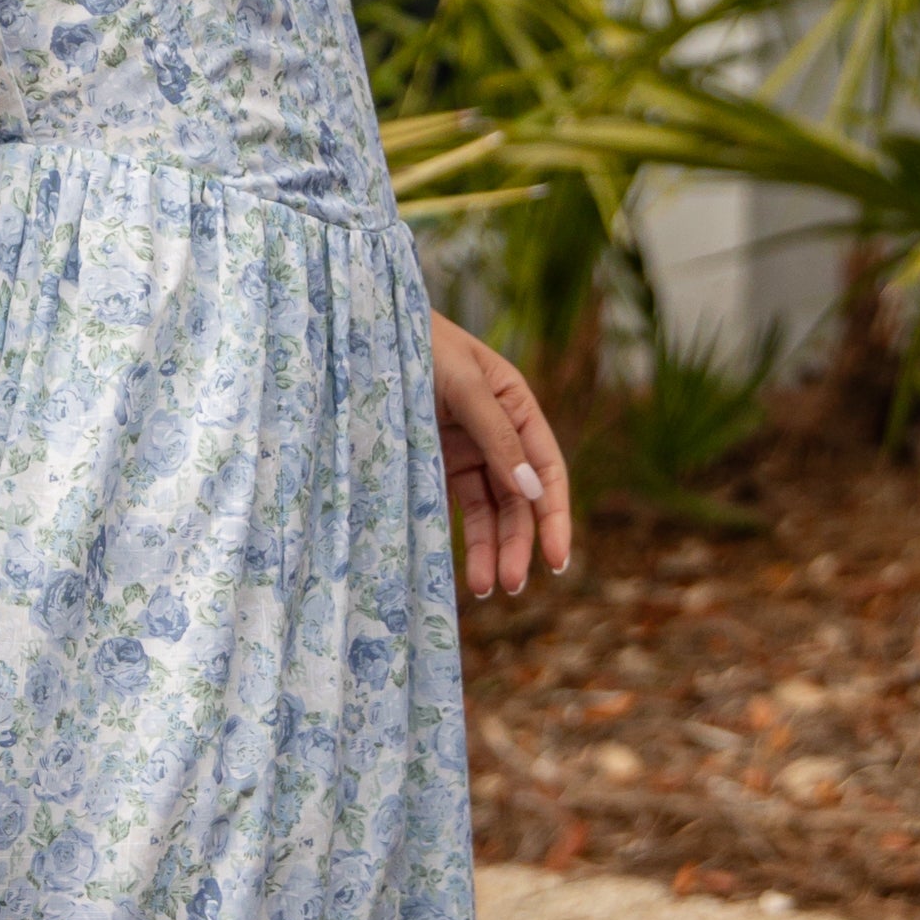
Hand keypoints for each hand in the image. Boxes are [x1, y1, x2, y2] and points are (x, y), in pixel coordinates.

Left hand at [431, 313, 572, 597]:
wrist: (362, 330)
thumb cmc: (419, 344)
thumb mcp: (463, 384)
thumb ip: (496, 435)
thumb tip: (530, 489)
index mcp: (518, 405)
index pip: (547, 469)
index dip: (555, 516)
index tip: (557, 559)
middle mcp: (498, 433)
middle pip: (520, 499)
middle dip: (519, 543)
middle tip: (512, 585)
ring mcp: (466, 451)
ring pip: (490, 509)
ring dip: (491, 548)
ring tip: (486, 588)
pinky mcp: (434, 464)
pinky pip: (455, 507)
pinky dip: (462, 538)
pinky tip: (463, 570)